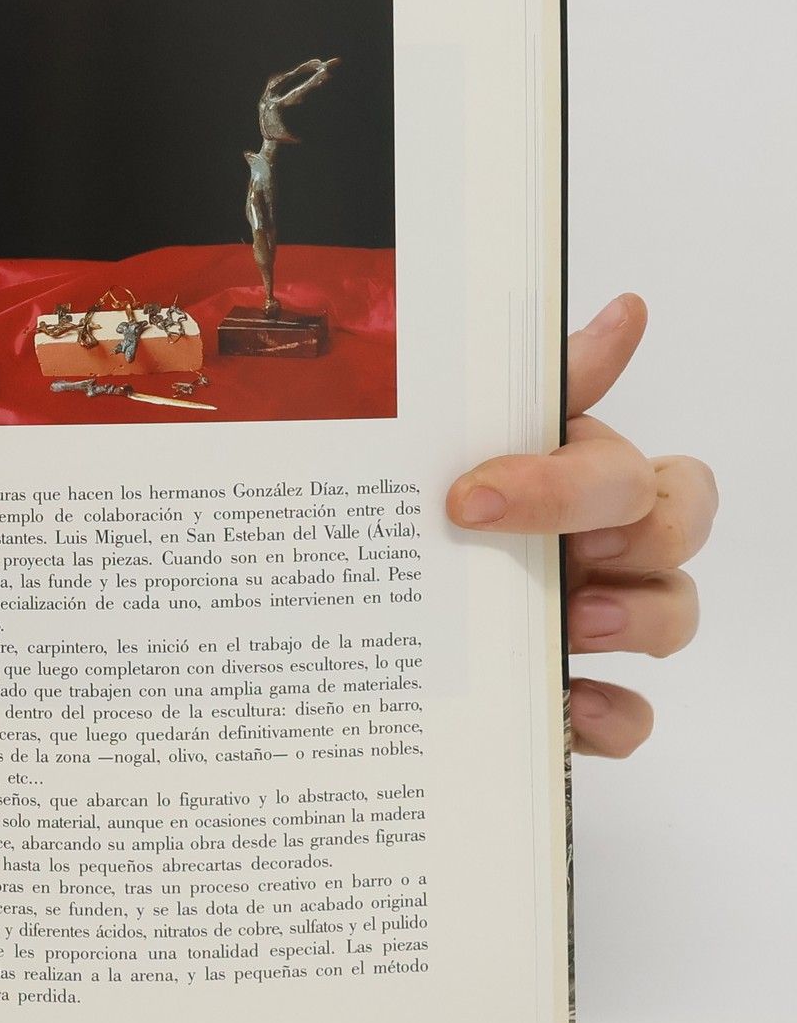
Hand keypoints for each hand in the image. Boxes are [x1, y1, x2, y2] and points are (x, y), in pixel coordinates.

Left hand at [446, 295, 716, 757]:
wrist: (345, 620)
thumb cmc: (421, 507)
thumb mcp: (451, 444)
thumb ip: (529, 386)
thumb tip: (626, 308)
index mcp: (569, 475)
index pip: (629, 466)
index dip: (574, 479)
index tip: (474, 494)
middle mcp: (599, 543)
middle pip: (675, 527)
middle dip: (633, 532)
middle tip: (564, 548)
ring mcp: (599, 620)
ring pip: (676, 612)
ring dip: (641, 618)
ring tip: (572, 623)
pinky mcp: (581, 696)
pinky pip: (634, 714)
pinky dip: (611, 714)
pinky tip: (564, 708)